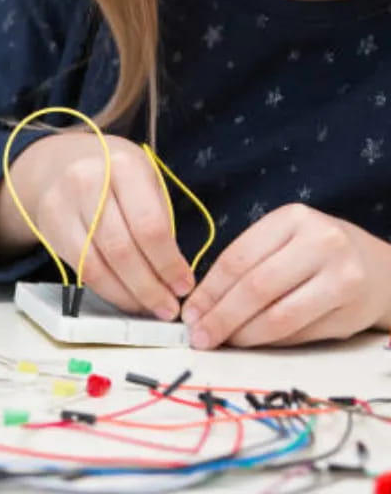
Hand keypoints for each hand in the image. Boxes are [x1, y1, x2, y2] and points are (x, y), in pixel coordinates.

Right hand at [24, 132, 194, 318]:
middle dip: (149, 286)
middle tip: (169, 307)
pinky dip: (106, 290)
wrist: (61, 163)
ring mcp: (62, 205)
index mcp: (123, 166)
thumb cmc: (115, 175)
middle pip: (121, 249)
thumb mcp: (144, 180)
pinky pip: (80, 269)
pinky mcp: (49, 227)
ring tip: (150, 308)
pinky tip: (125, 297)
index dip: (168, 263)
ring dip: (128, 295)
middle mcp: (88, 182)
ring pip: (97, 265)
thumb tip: (175, 276)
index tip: (184, 285)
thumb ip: (159, 220)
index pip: (149, 225)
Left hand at [181, 203, 390, 348]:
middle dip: (221, 316)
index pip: (237, 258)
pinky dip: (269, 341)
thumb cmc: (314, 254)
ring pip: (278, 315)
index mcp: (292, 219)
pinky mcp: (352, 310)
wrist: (379, 269)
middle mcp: (320, 242)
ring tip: (221, 341)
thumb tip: (200, 305)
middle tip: (199, 336)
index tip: (188, 312)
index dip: (209, 290)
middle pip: (255, 287)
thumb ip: (246, 264)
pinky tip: (252, 342)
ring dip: (243, 334)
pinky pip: (299, 332)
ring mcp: (341, 276)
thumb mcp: (282, 241)